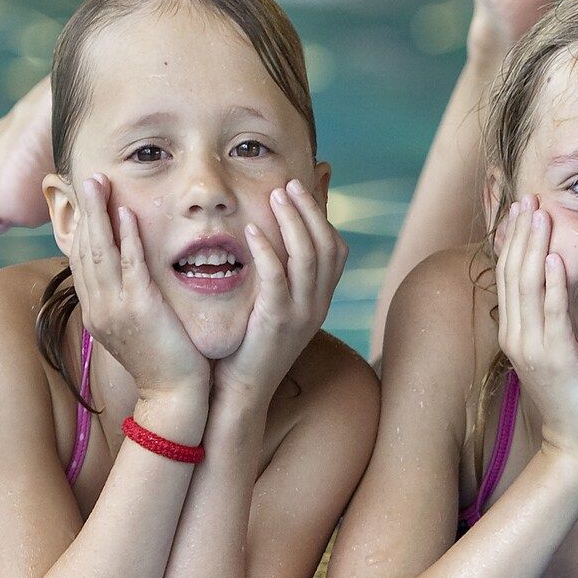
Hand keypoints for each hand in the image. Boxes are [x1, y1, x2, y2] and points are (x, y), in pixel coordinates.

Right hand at [69, 173, 206, 400]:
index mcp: (97, 311)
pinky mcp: (140, 310)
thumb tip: (131, 279)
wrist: (174, 397)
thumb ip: (129, 301)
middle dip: (86, 211)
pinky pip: (131, 266)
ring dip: (100, 213)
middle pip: (85, 249)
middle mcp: (99, 308)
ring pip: (101, 251)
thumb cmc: (165, 362)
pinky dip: (127, 238)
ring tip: (99, 182)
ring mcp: (116, 309)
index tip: (85, 200)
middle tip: (88, 178)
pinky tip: (126, 214)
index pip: (82, 260)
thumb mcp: (138, 328)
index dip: (83, 227)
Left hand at [213, 179, 346, 405]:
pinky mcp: (277, 322)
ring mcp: (301, 314)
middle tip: (288, 182)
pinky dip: (268, 250)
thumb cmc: (248, 347)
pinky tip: (253, 231)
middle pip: (327, 245)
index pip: (336, 249)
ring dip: (294, 220)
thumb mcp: (272, 307)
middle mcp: (318, 305)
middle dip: (310, 208)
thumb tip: (272, 241)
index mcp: (320, 300)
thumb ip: (278, 274)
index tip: (304, 185)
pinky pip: (278, 278)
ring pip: (309, 256)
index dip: (323, 215)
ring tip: (275, 195)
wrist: (242, 394)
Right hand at [495, 196, 577, 467]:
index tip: (522, 206)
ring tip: (539, 213)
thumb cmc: (576, 396)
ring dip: (533, 246)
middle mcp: (516, 335)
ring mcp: (531, 347)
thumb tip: (558, 287)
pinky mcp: (553, 360)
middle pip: (512, 272)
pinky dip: (552, 284)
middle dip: (520, 232)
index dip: (513, 238)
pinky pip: (551, 314)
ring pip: (527, 286)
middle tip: (528, 196)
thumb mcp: (559, 350)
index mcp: (516, 331)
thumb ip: (553, 319)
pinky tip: (557, 258)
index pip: (509, 274)